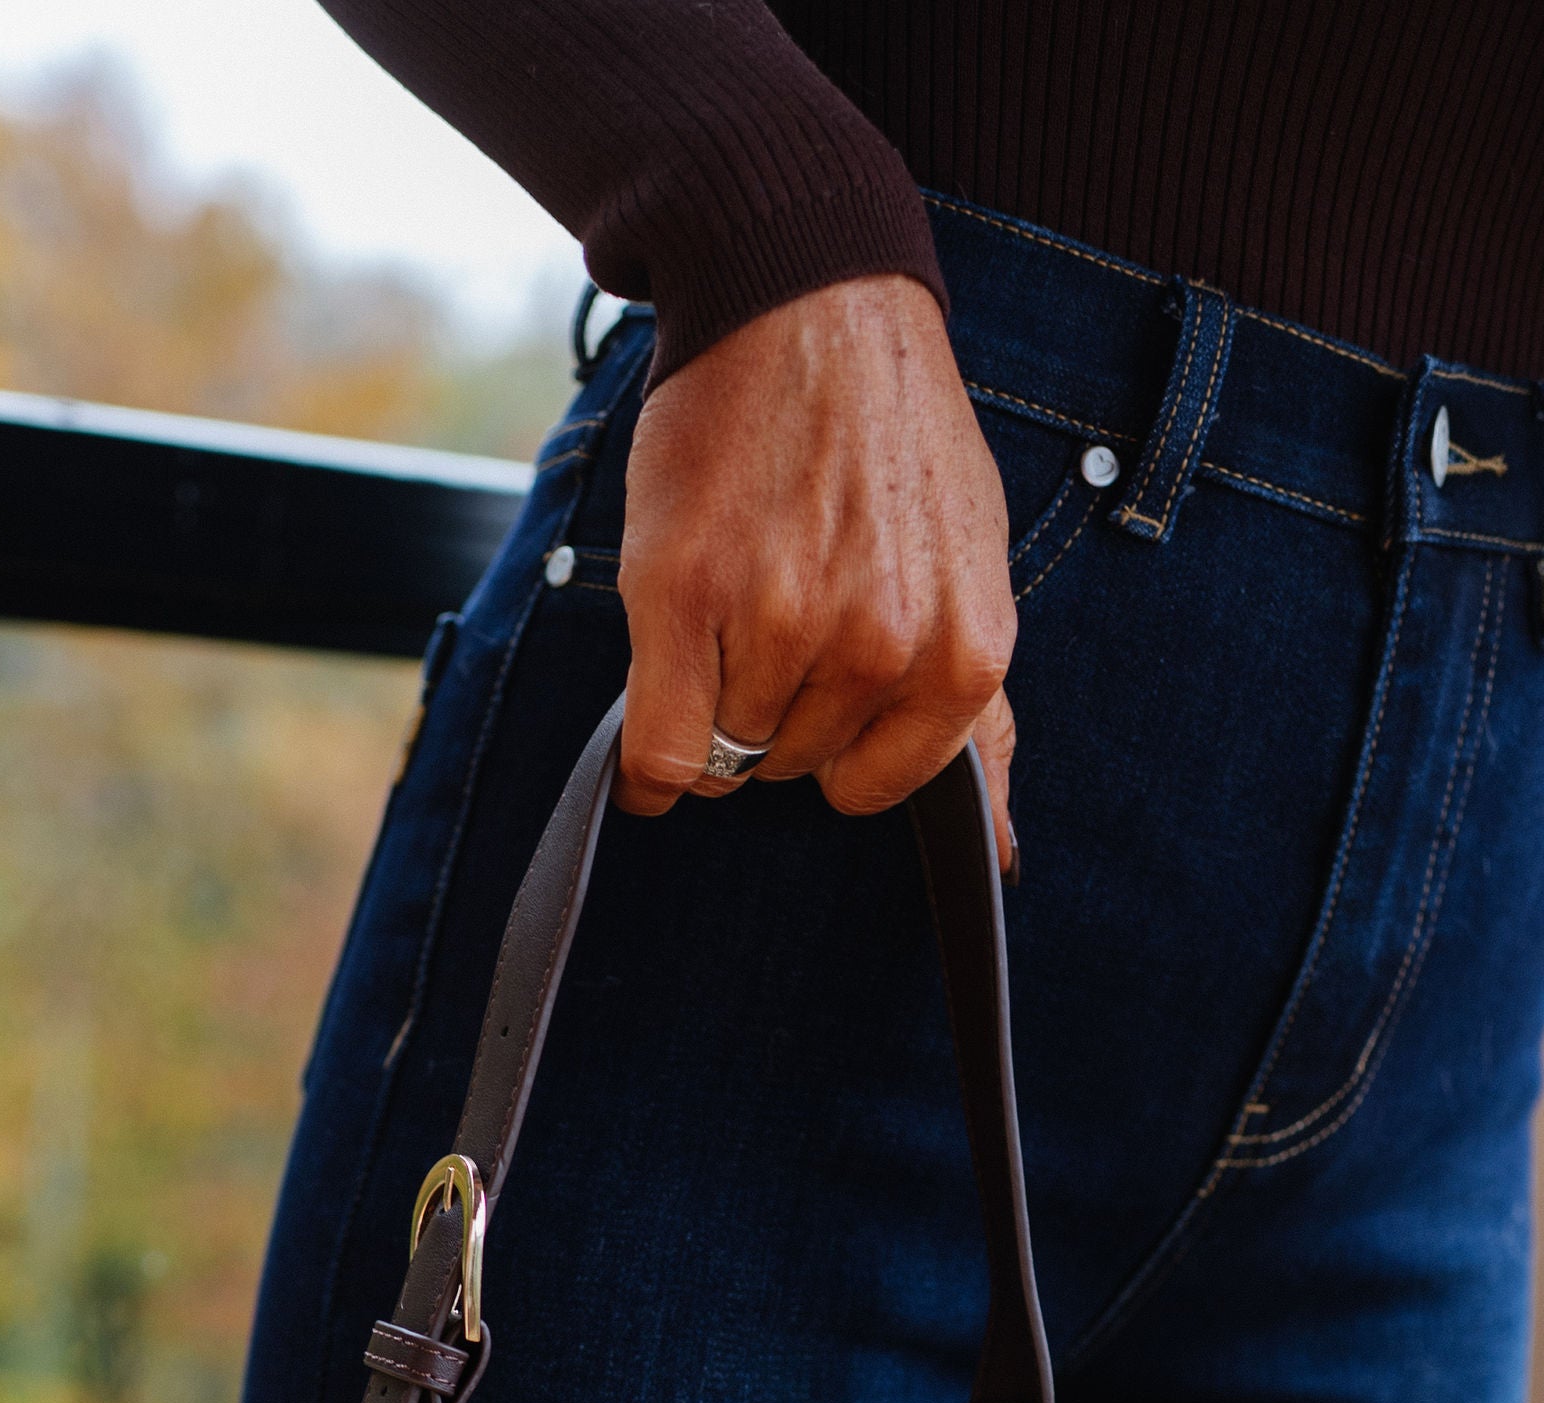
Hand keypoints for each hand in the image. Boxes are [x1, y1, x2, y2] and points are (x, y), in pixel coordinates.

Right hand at [614, 275, 1017, 871]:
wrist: (808, 301)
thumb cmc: (887, 440)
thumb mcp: (970, 573)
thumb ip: (980, 720)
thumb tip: (1001, 855)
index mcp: (962, 654)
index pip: (868, 790)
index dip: (835, 737)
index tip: (824, 663)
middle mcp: (880, 648)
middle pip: (789, 768)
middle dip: (775, 704)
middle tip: (780, 594)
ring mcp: (782, 624)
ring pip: (725, 755)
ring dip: (712, 697)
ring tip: (736, 589)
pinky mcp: (689, 597)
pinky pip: (662, 752)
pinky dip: (648, 760)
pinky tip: (662, 691)